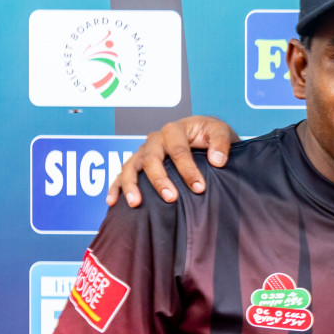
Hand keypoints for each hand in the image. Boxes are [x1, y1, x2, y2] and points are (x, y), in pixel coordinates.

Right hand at [107, 115, 239, 207]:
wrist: (202, 135)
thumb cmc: (209, 134)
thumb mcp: (221, 130)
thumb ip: (221, 142)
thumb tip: (217, 160)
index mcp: (174, 130)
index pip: (178, 151)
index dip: (188, 170)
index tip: (199, 188)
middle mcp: (155, 140)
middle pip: (151, 159)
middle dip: (160, 179)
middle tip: (171, 198)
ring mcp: (143, 152)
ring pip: (131, 166)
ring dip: (131, 185)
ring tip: (135, 203)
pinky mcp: (138, 163)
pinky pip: (122, 174)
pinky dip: (115, 186)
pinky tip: (112, 202)